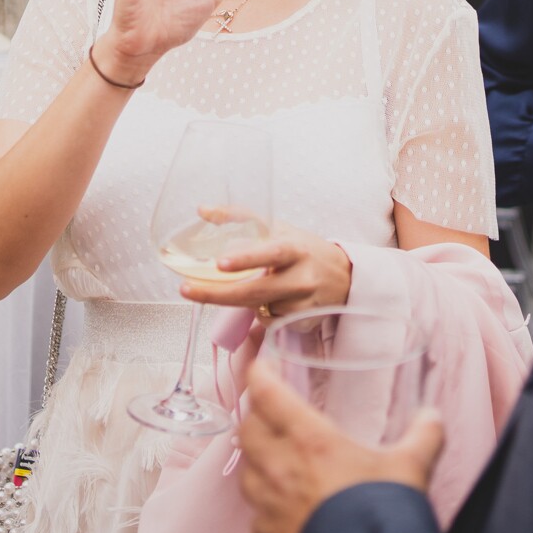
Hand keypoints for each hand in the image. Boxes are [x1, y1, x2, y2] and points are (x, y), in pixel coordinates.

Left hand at [179, 223, 352, 316]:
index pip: (270, 253)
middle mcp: (301, 277)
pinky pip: (268, 322)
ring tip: (267, 286)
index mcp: (295, 249)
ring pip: (257, 308)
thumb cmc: (305, 249)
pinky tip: (278, 300)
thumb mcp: (279, 228)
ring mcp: (303, 304)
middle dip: (215, 294)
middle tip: (186, 290)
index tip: (220, 263)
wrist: (345, 278)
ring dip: (248, 300)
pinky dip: (263, 312)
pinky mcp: (303, 323)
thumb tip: (202, 209)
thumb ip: (241, 217)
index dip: (245, 259)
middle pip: (253, 292)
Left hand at [239, 360, 444, 532]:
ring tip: (270, 459)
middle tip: (266, 412)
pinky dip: (262, 507)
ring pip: (246, 473)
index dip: (260, 375)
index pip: (268, 394)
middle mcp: (281, 469)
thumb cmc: (382, 513)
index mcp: (310, 441)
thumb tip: (432, 417)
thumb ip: (423, 435)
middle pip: (247, 430)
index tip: (260, 366)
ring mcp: (269, 507)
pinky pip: (254, 516)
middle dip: (254, 417)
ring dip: (255, 461)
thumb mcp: (411, 467)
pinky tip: (279, 507)